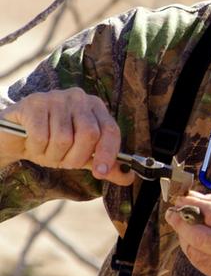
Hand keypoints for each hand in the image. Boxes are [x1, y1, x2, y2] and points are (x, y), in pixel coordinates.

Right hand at [0, 88, 132, 184]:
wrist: (16, 136)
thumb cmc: (51, 143)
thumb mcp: (80, 155)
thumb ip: (104, 165)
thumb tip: (129, 178)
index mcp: (95, 107)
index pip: (110, 130)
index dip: (108, 154)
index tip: (100, 173)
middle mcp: (78, 97)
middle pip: (89, 134)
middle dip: (75, 157)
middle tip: (62, 160)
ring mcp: (56, 97)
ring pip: (63, 138)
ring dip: (52, 155)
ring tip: (45, 150)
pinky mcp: (34, 103)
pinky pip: (41, 136)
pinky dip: (37, 149)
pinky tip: (32, 144)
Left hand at [165, 190, 210, 275]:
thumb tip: (193, 196)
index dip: (192, 205)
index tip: (180, 198)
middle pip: (199, 236)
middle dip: (180, 222)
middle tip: (172, 212)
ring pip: (196, 253)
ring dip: (184, 237)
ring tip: (182, 224)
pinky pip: (202, 265)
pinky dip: (193, 250)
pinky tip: (194, 240)